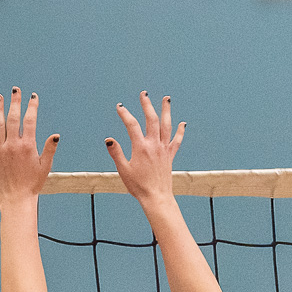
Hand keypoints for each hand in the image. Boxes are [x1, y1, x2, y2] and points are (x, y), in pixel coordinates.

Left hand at [0, 88, 57, 201]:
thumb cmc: (33, 183)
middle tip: (15, 89)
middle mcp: (13, 145)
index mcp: (28, 146)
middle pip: (13, 118)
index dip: (32, 106)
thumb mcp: (45, 166)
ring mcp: (0, 150)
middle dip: (15, 102)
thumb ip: (49, 149)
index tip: (33, 97)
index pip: (30, 120)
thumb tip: (55, 135)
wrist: (16, 198)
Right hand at [106, 91, 183, 207]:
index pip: (132, 125)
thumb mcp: (123, 169)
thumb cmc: (138, 186)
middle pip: (151, 119)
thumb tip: (109, 139)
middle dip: (147, 105)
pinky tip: (182, 123)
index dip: (125, 114)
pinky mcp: (170, 155)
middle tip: (143, 94)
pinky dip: (180, 131)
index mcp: (140, 147)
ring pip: (167, 125)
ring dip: (166, 110)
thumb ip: (116, 153)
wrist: (156, 197)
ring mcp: (164, 149)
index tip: (120, 107)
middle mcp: (154, 145)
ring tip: (167, 98)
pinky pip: (177, 141)